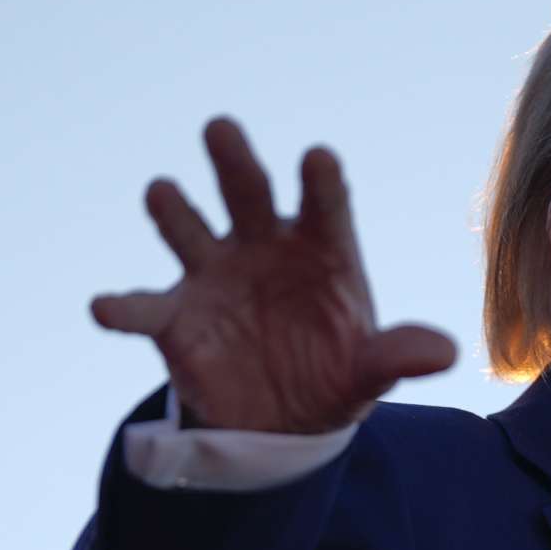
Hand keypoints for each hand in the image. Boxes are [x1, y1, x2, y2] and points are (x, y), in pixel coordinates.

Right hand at [91, 118, 455, 433]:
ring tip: (162, 191)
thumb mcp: (371, 370)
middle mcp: (265, 247)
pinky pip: (144, 308)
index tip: (318, 157)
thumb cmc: (335, 374)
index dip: (320, 183)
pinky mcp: (176, 318)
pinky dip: (123, 306)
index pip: (325, 206)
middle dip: (236, 162)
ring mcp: (216, 276)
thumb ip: (398, 355)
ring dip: (175, 211)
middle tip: (221, 128)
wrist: (283, 421)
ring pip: (190, 230)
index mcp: (322, 249)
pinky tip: (105, 307)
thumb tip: (445, 354)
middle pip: (249, 194)